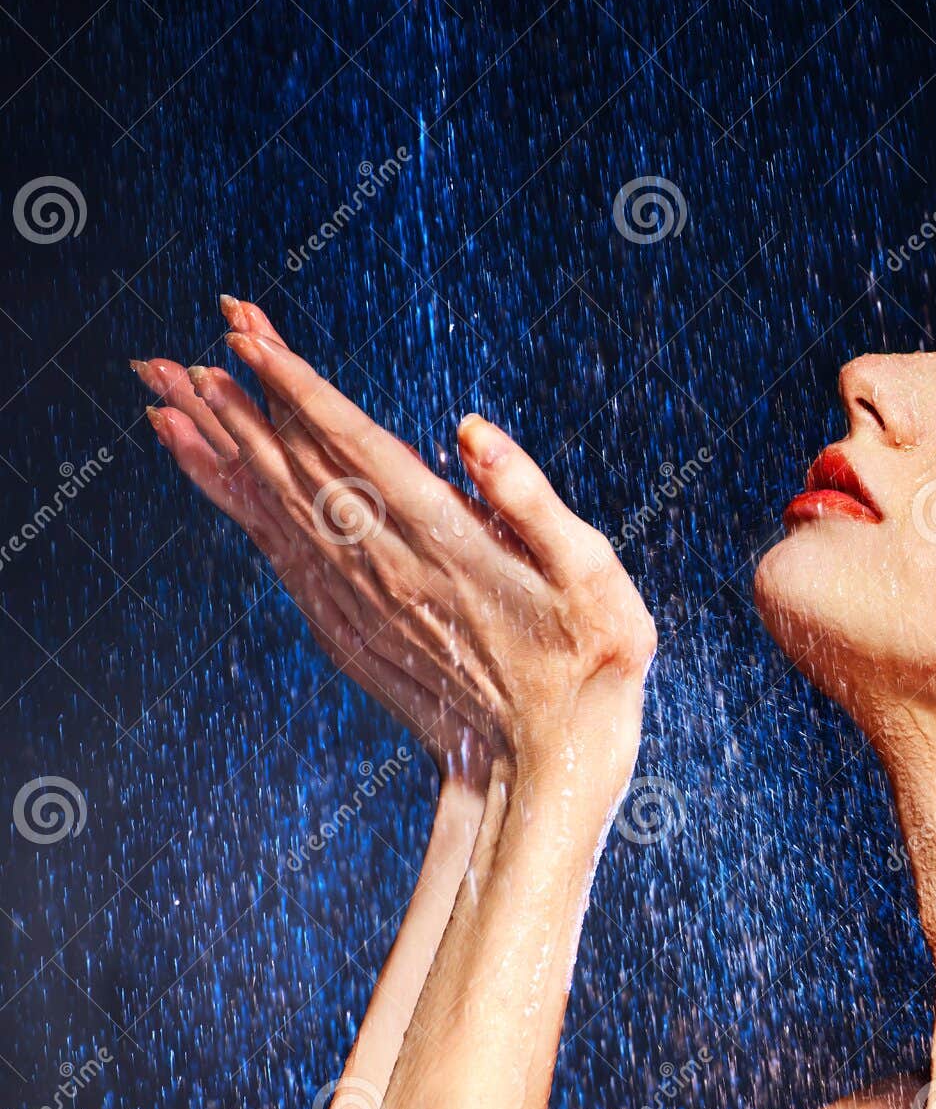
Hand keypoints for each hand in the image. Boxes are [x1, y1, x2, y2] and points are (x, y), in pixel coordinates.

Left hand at [138, 297, 655, 792]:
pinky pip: (279, 555)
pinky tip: (214, 474)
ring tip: (167, 392)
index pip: (354, 449)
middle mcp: (388, 569)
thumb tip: (471, 429)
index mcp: (447, 543)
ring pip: (274, 507)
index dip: (297, 389)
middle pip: (296, 467)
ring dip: (220, 446)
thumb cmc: (591, 672)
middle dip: (239, 399)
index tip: (244, 336)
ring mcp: (362, 603)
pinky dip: (238, 506)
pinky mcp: (352, 631)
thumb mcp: (596, 582)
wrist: (546, 772)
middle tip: (184, 344)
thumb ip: (532, 500)